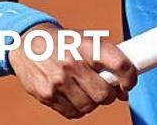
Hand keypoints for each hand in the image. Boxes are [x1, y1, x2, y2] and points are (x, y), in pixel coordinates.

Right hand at [8, 23, 136, 119]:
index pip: (119, 64)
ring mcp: (58, 81)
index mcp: (87, 45)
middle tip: (108, 90)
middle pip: (104, 94)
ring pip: (90, 106)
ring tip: (89, 92)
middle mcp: (72, 63)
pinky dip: (79, 109)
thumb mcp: (86, 42)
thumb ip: (107, 63)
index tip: (129, 83)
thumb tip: (124, 93)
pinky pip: (73, 113)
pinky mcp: (46, 95)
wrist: (26, 43)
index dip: (130, 78)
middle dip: (110, 95)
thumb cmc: (64, 43)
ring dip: (94, 103)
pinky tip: (76, 97)